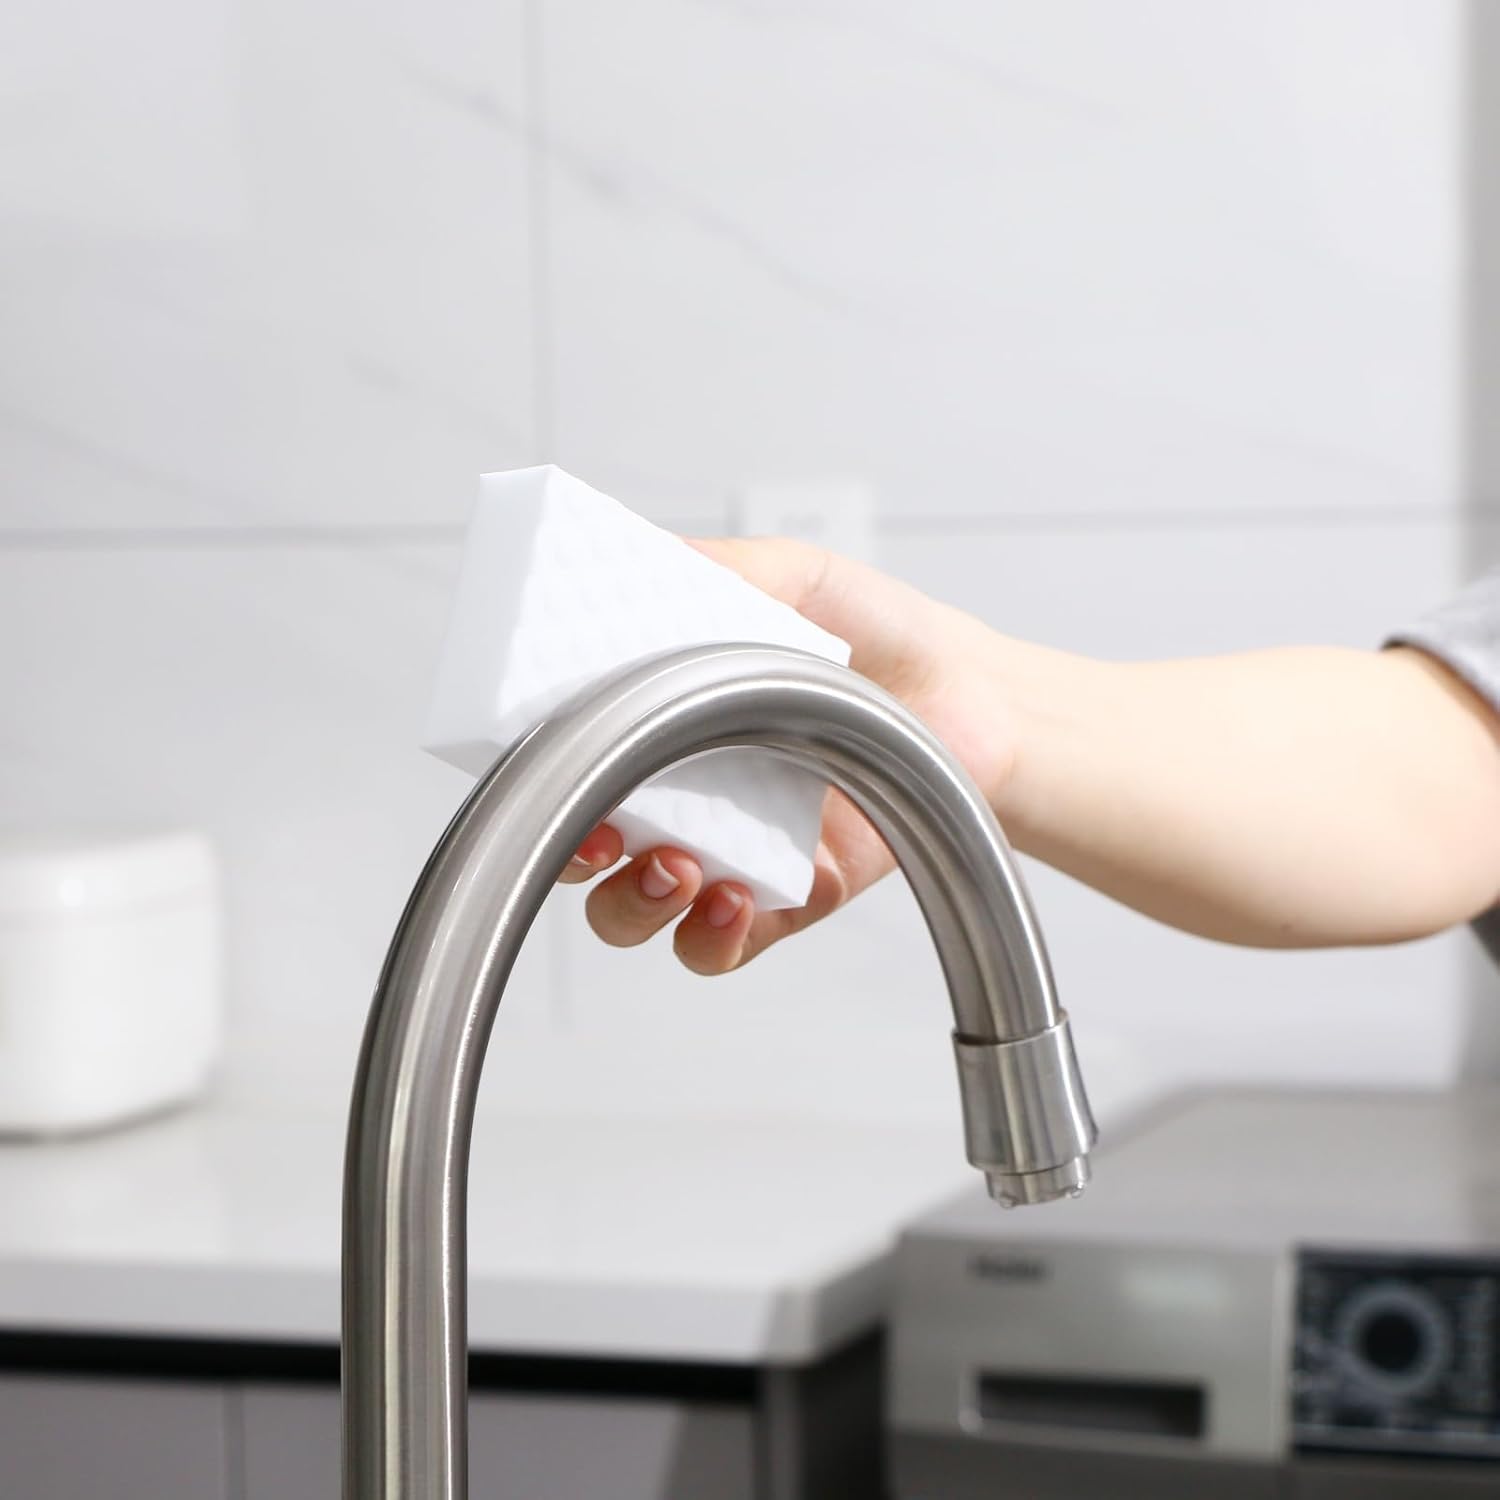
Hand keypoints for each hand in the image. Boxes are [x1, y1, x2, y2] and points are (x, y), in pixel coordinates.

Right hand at [558, 538, 1020, 972]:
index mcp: (662, 715)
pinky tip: (731, 899)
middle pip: (581, 845)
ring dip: (633, 901)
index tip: (540, 757)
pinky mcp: (785, 900)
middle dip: (569, 850)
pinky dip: (710, 936)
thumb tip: (644, 562)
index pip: (572, 751)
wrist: (973, 695)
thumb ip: (720, 572)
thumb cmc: (876, 636)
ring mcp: (728, 850)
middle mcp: (680, 790)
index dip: (540, 765)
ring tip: (677, 864)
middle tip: (598, 831)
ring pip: (633, 909)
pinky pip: (721, 944)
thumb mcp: (794, 580)